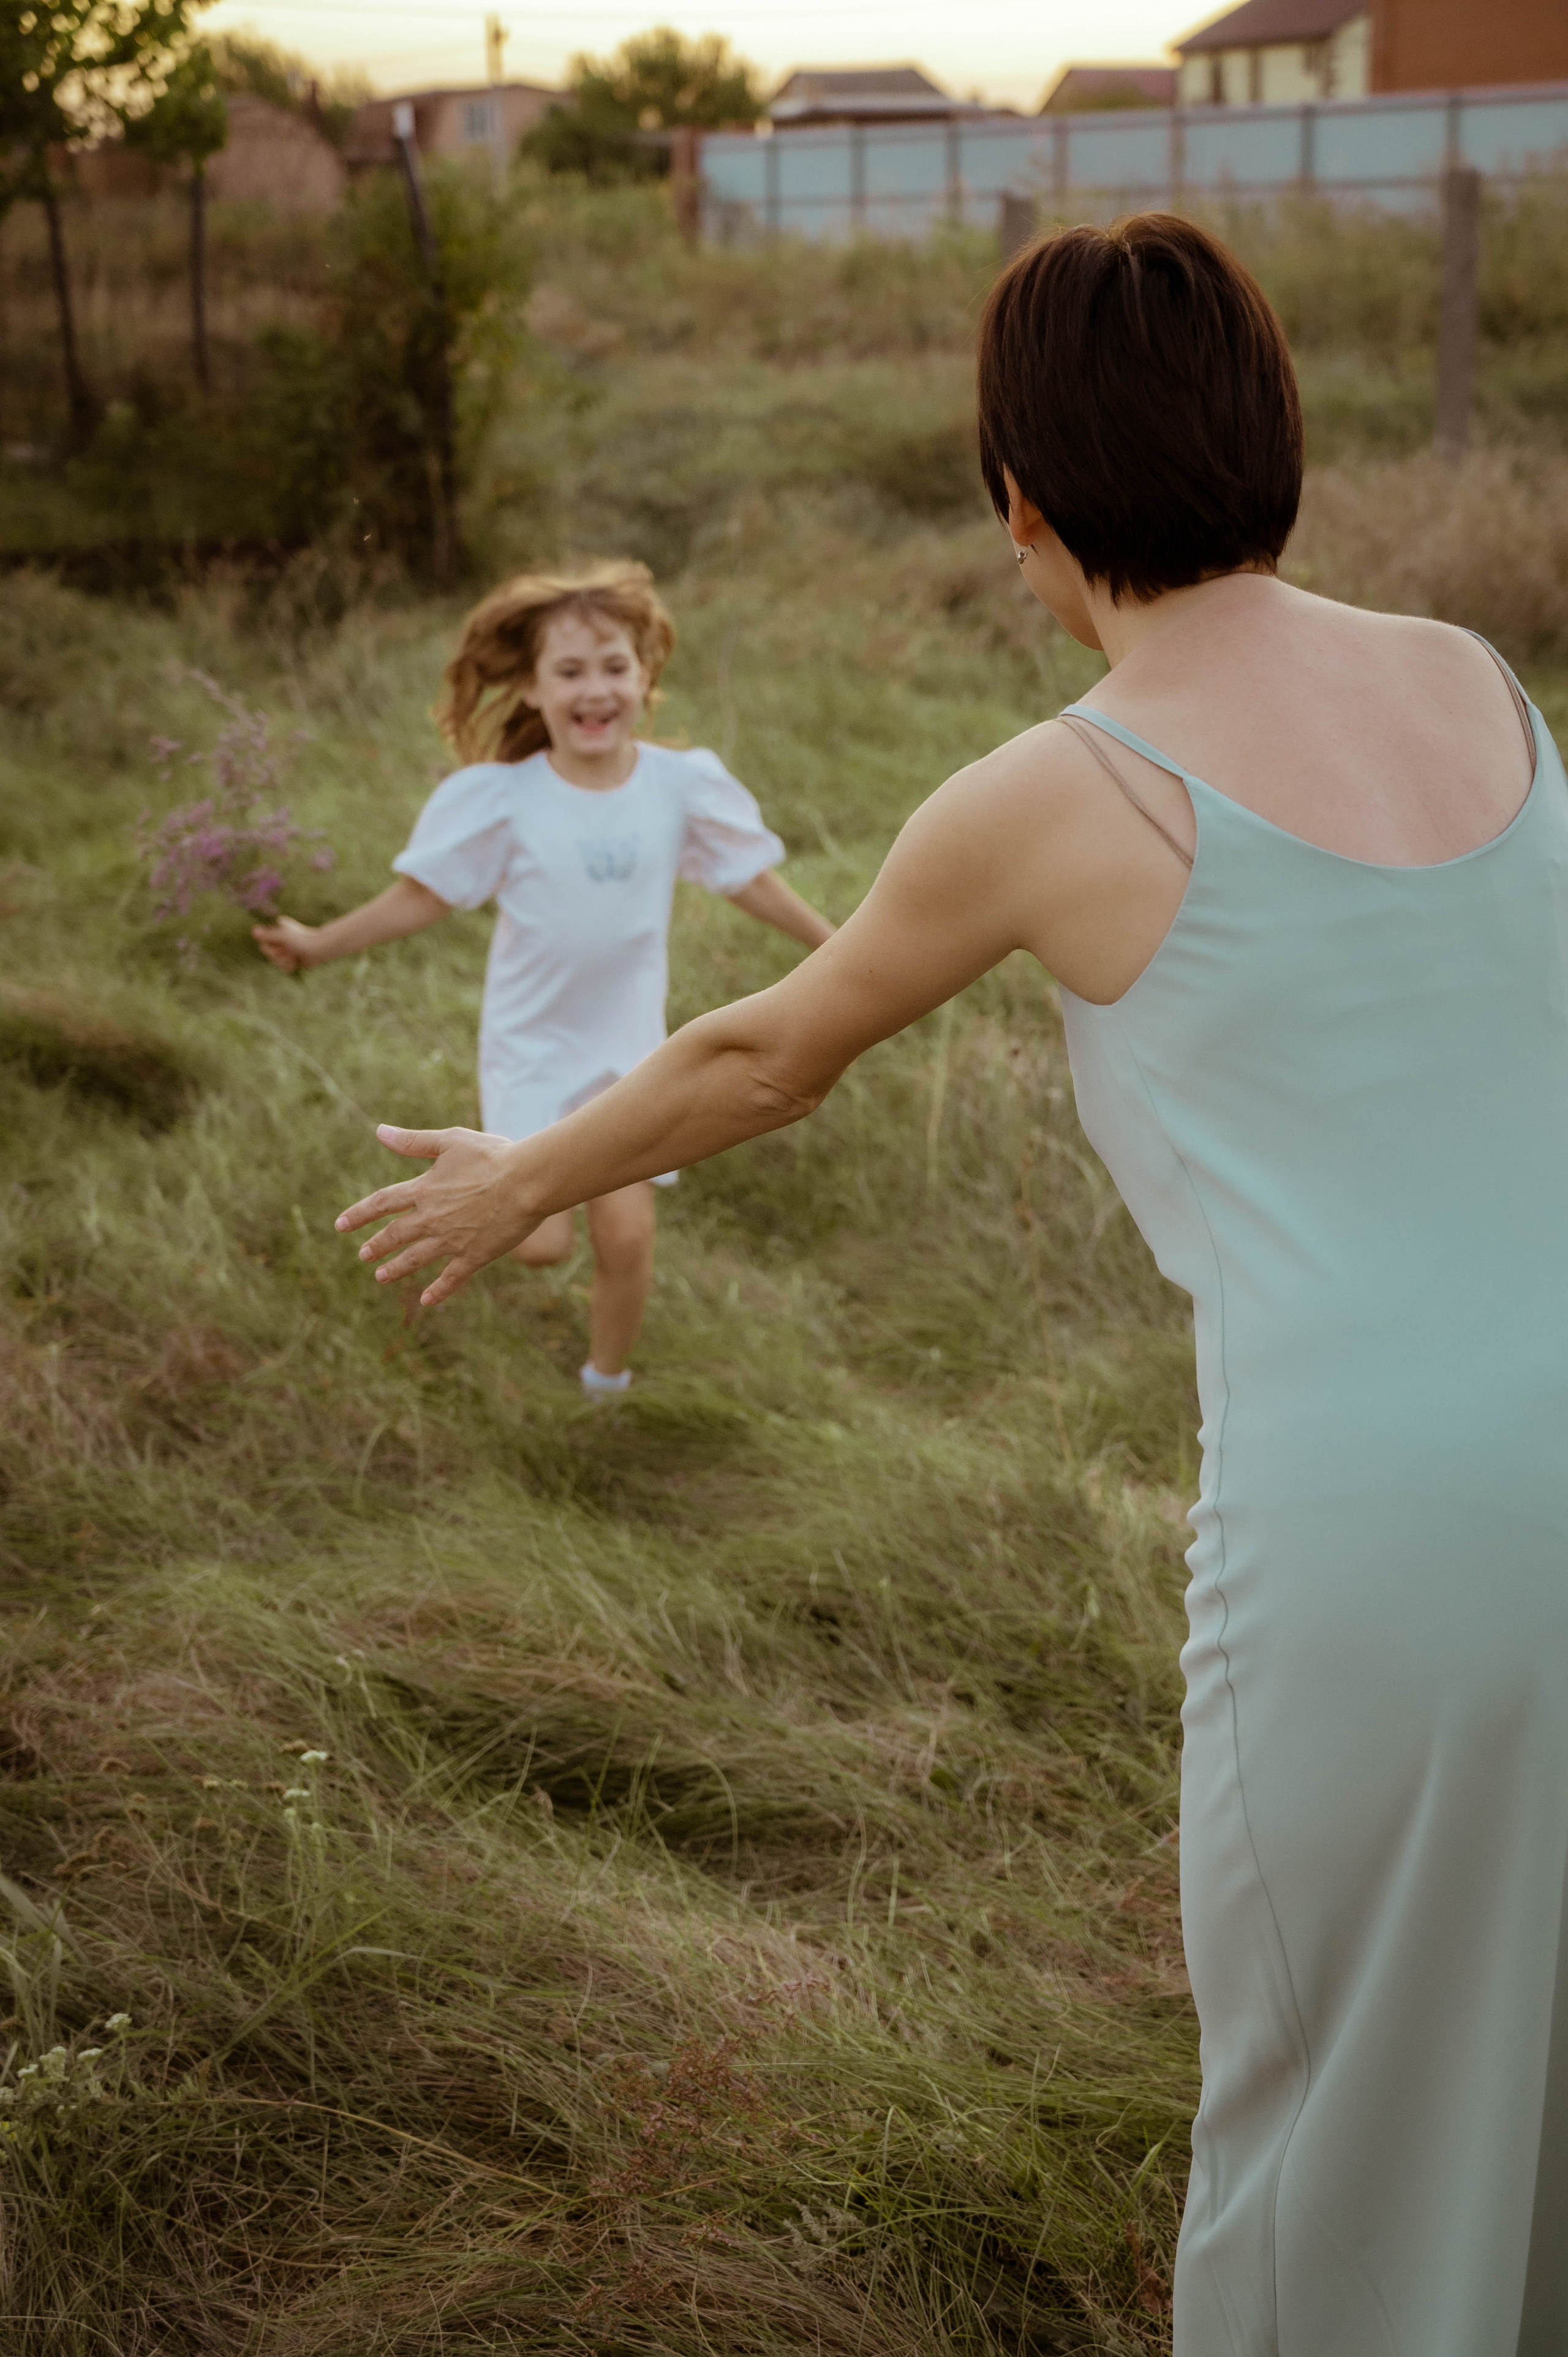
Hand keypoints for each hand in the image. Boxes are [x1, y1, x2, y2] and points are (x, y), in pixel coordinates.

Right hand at [253, 914, 321, 972]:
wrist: (319, 949)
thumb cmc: (303, 939)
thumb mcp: (283, 936)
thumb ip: (268, 935)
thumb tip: (253, 931)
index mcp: (276, 929)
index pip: (263, 943)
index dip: (270, 948)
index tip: (281, 944)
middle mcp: (279, 939)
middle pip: (268, 954)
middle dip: (279, 955)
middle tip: (290, 950)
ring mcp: (285, 949)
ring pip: (276, 962)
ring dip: (286, 961)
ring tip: (295, 955)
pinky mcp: (290, 959)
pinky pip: (283, 967)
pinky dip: (290, 966)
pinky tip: (297, 961)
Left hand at [336, 1125, 538, 1306]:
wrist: (527, 1182)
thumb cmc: (493, 1156)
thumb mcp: (450, 1141)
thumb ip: (413, 1141)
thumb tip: (379, 1132)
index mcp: (424, 1189)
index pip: (382, 1203)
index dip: (359, 1214)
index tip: (340, 1225)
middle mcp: (431, 1218)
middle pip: (396, 1235)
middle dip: (377, 1245)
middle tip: (364, 1256)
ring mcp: (451, 1240)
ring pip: (415, 1259)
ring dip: (396, 1268)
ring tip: (381, 1277)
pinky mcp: (474, 1256)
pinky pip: (451, 1278)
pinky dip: (438, 1291)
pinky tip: (427, 1301)